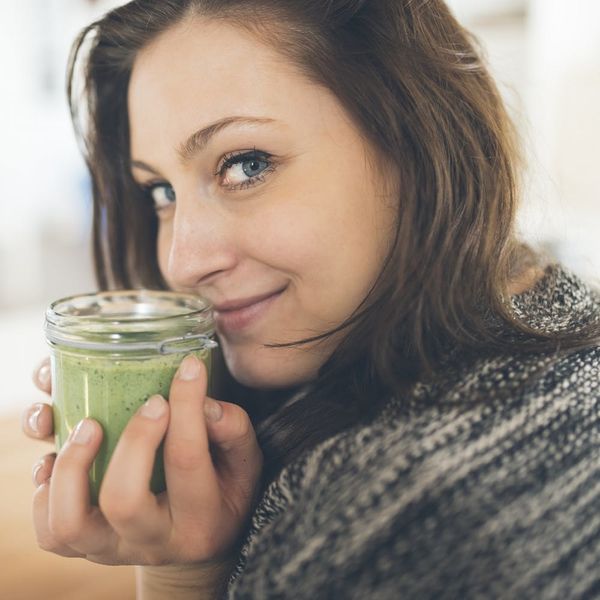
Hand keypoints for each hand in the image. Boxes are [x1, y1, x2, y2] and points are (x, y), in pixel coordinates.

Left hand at [23, 354, 262, 565]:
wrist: (197, 540)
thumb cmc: (223, 490)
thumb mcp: (245, 462)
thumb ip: (233, 430)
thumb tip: (202, 403)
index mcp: (200, 519)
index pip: (186, 460)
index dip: (186, 405)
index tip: (188, 367)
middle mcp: (152, 541)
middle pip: (123, 500)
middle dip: (132, 440)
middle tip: (149, 402)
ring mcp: (111, 548)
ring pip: (70, 523)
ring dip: (72, 465)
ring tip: (88, 425)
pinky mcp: (84, 546)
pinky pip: (49, 529)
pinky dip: (45, 487)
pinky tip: (59, 455)